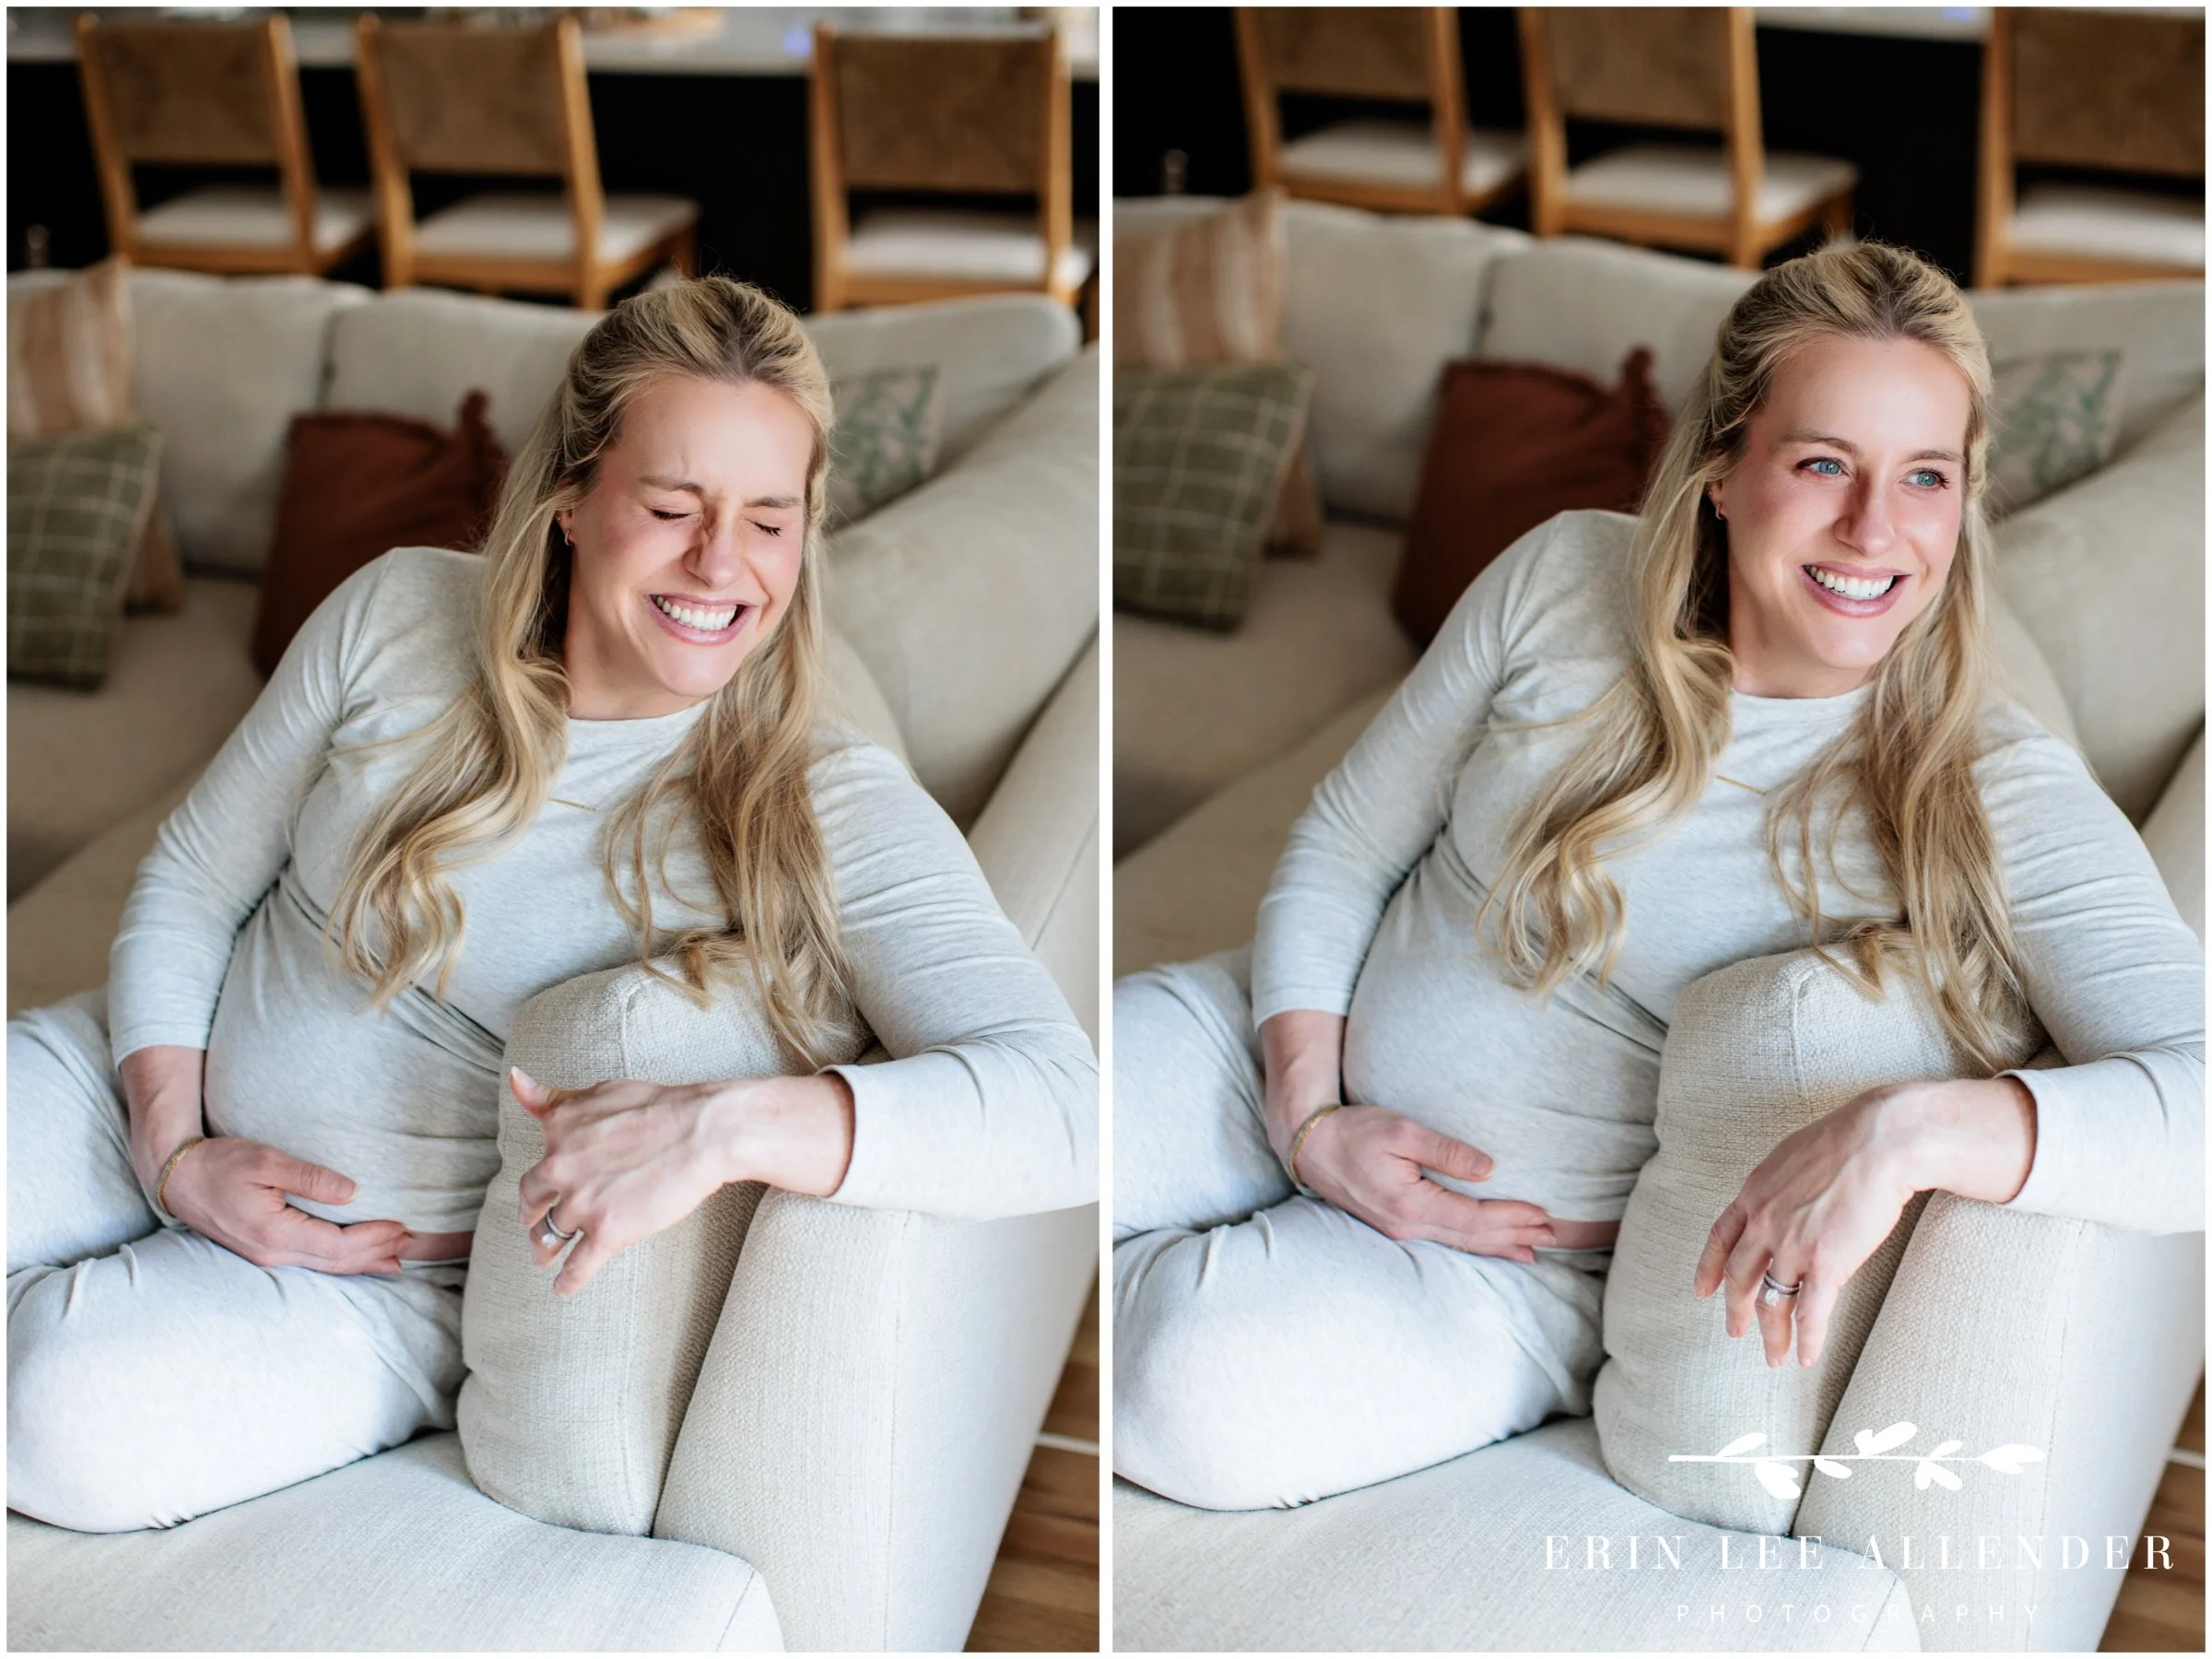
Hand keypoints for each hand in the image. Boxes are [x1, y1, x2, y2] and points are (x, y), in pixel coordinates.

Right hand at [160, 1136, 409, 1274]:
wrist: (177, 1177)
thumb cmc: (220, 1163)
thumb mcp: (266, 1161)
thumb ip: (310, 1177)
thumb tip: (353, 1191)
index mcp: (274, 1233)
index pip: (337, 1246)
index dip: (374, 1239)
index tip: (403, 1226)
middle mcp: (272, 1253)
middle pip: (337, 1262)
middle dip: (378, 1254)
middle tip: (415, 1243)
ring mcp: (267, 1256)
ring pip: (326, 1266)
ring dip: (364, 1261)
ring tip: (401, 1257)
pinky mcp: (265, 1250)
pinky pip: (313, 1261)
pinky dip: (343, 1261)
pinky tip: (362, 1260)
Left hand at [512, 1066, 854, 1296]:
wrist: (703, 1131)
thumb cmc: (660, 1106)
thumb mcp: (599, 1092)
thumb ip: (554, 1098)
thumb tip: (515, 1081)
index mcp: (558, 1131)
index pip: (535, 1169)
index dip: (536, 1189)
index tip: (537, 1197)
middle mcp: (560, 1168)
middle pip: (533, 1206)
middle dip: (532, 1220)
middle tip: (537, 1230)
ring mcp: (582, 1203)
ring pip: (551, 1236)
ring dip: (546, 1251)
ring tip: (547, 1258)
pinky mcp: (606, 1232)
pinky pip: (576, 1266)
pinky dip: (567, 1282)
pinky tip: (562, 1289)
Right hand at [1288, 1102, 1556, 1261]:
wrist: (1310, 1146)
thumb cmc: (1354, 1131)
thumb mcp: (1401, 1131)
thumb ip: (1445, 1150)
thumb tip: (1489, 1169)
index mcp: (1409, 1204)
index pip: (1473, 1219)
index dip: (1511, 1218)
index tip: (1543, 1213)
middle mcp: (1407, 1225)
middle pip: (1472, 1238)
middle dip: (1514, 1236)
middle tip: (1553, 1235)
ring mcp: (1400, 1229)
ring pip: (1460, 1243)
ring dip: (1499, 1244)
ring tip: (1534, 1249)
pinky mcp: (1397, 1224)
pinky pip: (1446, 1239)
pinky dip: (1475, 1243)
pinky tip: (1491, 1246)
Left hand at [1692, 1086, 1922, 1367]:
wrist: (1879, 1142)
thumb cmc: (1846, 1141)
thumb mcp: (1792, 1157)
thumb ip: (1779, 1185)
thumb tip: (1782, 1196)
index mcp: (1754, 1194)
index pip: (1720, 1238)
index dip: (1709, 1267)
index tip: (1702, 1290)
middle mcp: (1764, 1223)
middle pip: (1740, 1277)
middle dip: (1735, 1309)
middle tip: (1734, 1332)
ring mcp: (1792, 1245)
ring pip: (1772, 1302)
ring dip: (1772, 1335)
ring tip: (1773, 1357)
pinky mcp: (1826, 1264)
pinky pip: (1810, 1314)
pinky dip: (1807, 1341)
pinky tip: (1806, 1358)